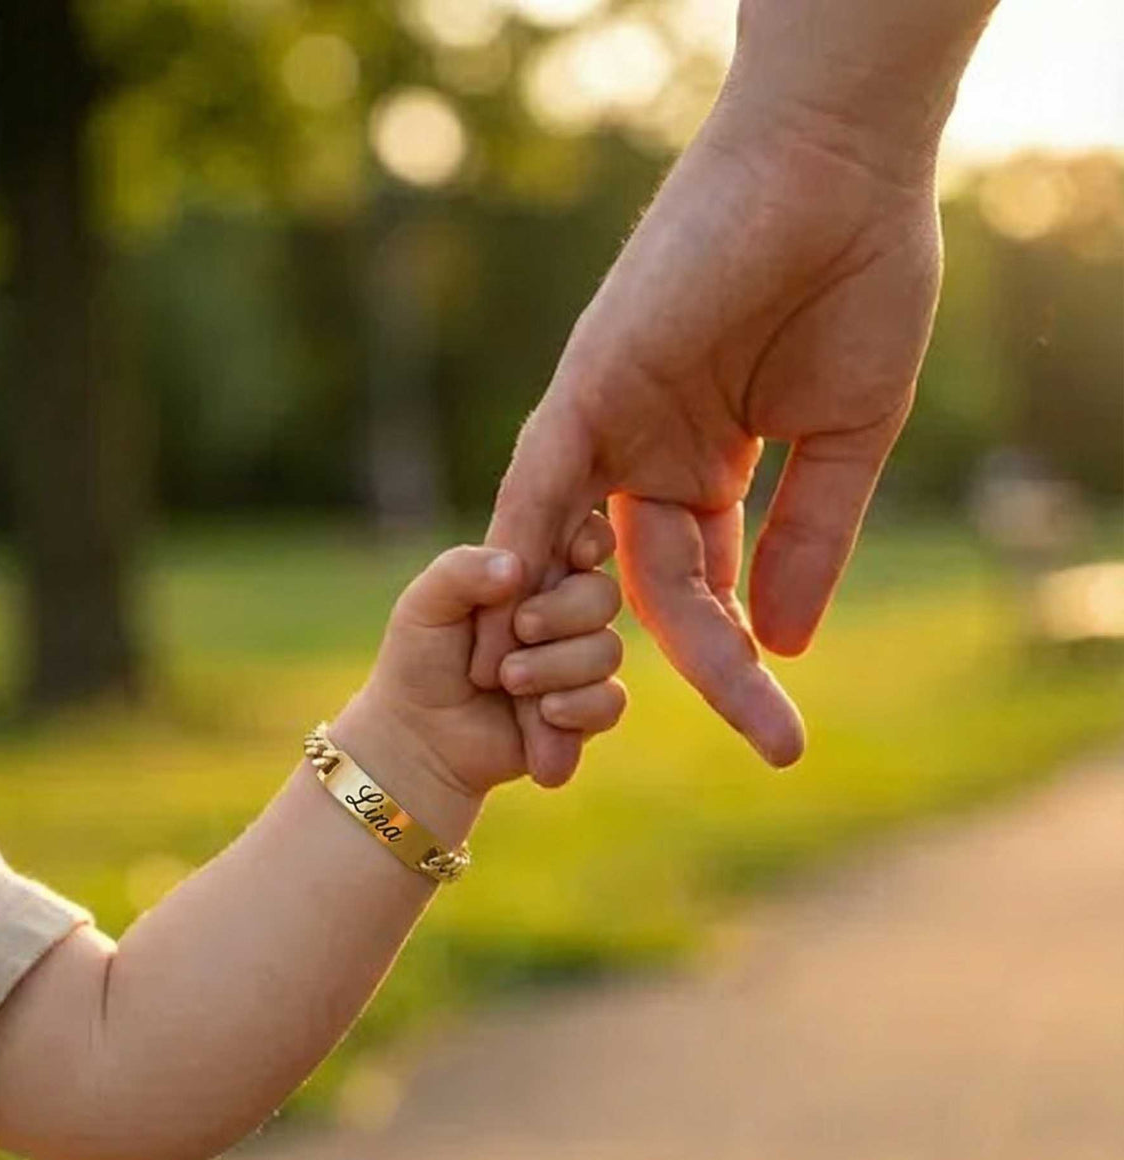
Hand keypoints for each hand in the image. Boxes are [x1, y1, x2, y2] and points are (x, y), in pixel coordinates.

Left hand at [334, 514, 623, 842]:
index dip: (591, 541)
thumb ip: (462, 570)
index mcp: (535, 570)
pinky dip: (577, 706)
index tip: (572, 555)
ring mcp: (581, 662)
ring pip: (607, 650)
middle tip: (521, 630)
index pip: (588, 537)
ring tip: (509, 681)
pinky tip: (542, 714)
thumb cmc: (420, 658)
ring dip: (556, 667)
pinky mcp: (587, 712)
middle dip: (563, 613)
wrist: (420, 735)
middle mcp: (566, 611)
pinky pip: (611, 702)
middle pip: (604, 594)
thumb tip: (515, 566)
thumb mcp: (426, 604)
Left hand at [472, 102, 941, 770]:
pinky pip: (541, 478)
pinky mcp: (589, 383)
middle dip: (599, 685)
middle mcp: (642, 462)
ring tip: (531, 744)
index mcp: (703, 474)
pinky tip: (505, 623)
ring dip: (540, 647)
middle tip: (569, 771)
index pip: (700, 594)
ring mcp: (609, 427)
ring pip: (560, 556)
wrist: (843, 180)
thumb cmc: (860, 291)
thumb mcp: (842, 446)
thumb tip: (785, 646)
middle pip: (621, 595)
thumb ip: (806, 543)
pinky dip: (521, 546)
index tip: (769, 738)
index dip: (722, 670)